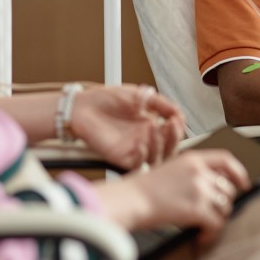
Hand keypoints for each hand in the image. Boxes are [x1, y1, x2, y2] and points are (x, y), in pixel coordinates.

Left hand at [70, 85, 185, 169]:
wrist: (81, 106)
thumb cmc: (105, 99)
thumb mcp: (138, 94)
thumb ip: (159, 102)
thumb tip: (179, 111)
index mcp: (149, 125)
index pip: (172, 133)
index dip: (178, 126)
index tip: (177, 117)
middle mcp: (143, 139)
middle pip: (168, 148)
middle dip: (174, 137)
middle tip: (172, 124)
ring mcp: (133, 149)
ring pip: (155, 158)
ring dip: (160, 144)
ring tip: (156, 127)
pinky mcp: (120, 157)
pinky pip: (136, 164)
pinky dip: (142, 156)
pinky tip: (142, 143)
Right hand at [94, 149, 249, 243]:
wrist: (131, 199)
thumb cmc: (144, 188)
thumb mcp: (171, 169)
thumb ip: (193, 173)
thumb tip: (214, 188)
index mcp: (192, 158)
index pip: (226, 159)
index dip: (239, 172)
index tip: (244, 183)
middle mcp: (199, 171)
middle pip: (228, 188)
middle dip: (223, 203)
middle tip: (213, 211)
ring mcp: (200, 189)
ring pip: (225, 206)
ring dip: (217, 218)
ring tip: (205, 226)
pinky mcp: (198, 209)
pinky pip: (217, 224)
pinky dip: (211, 234)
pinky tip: (201, 236)